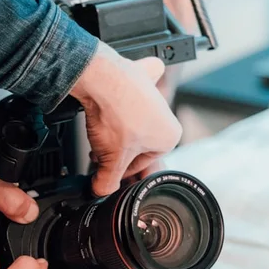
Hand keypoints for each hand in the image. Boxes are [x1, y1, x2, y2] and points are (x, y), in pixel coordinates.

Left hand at [71, 42, 181, 196]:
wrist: (100, 78)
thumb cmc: (115, 114)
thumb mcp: (110, 159)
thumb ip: (107, 181)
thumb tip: (102, 191)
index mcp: (169, 137)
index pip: (141, 164)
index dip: (119, 171)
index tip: (106, 174)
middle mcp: (166, 114)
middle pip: (137, 142)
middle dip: (116, 151)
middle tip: (98, 157)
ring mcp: (153, 94)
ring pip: (133, 121)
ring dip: (116, 130)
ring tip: (99, 134)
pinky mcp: (139, 77)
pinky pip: (138, 86)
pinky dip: (132, 89)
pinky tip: (121, 94)